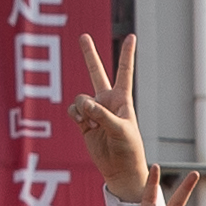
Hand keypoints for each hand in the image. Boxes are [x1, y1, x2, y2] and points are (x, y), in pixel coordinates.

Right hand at [70, 32, 155, 202]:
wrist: (120, 170)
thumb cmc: (128, 148)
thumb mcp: (120, 130)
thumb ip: (101, 114)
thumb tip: (83, 103)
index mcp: (122, 99)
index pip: (124, 72)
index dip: (127, 54)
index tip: (131, 37)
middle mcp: (107, 101)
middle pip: (97, 73)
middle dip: (89, 55)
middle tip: (83, 36)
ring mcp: (95, 111)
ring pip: (81, 99)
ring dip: (83, 108)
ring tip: (92, 122)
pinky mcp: (84, 122)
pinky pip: (74, 111)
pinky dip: (76, 116)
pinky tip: (84, 124)